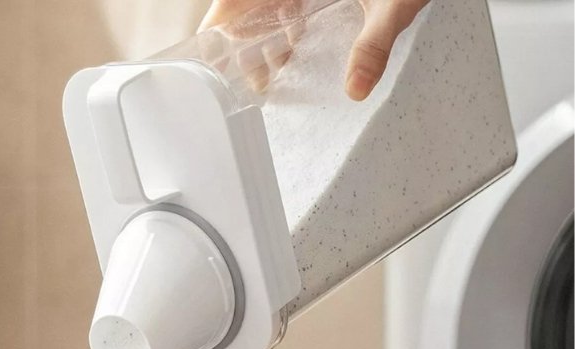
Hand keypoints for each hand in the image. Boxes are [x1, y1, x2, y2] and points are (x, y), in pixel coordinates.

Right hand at [199, 0, 429, 100]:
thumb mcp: (392, 2)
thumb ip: (374, 43)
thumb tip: (357, 87)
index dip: (219, 23)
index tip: (209, 53)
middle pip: (249, 4)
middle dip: (243, 42)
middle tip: (247, 82)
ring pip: (268, 6)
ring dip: (264, 40)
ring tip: (266, 79)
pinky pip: (289, 4)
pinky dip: (285, 28)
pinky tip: (290, 54)